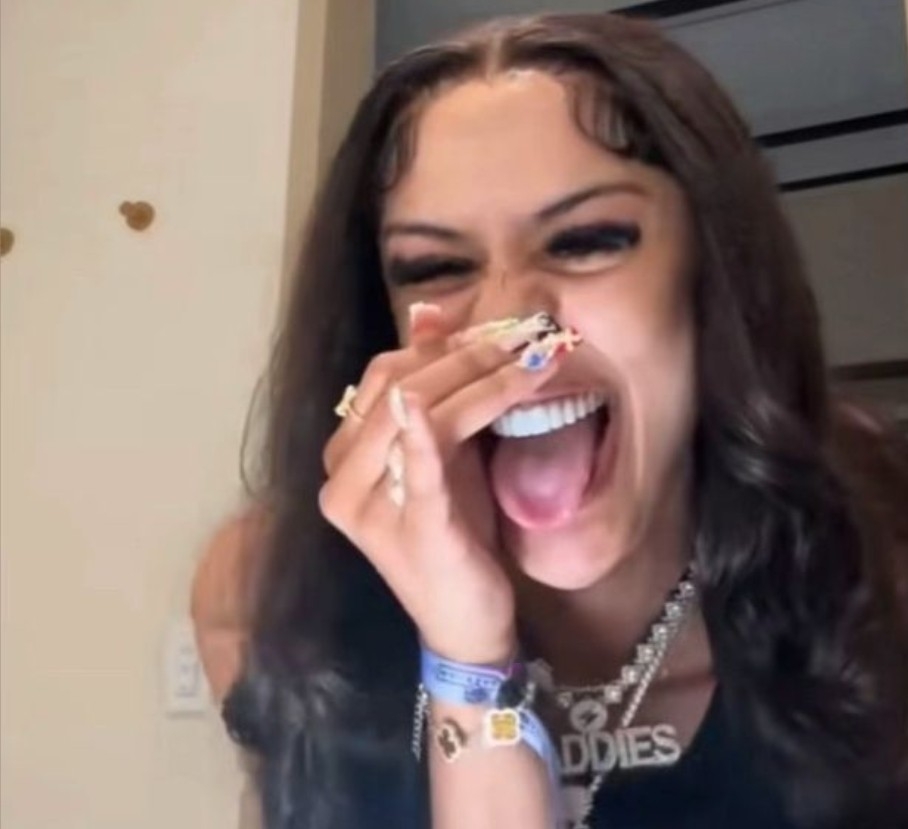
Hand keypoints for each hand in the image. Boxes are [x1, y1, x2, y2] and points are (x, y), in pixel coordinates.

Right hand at [319, 307, 577, 665]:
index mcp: (345, 454)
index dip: (440, 344)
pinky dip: (429, 432)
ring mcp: (370, 507)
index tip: (499, 327)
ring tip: (538, 360)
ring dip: (486, 378)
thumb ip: (434, 390)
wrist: (466, 623)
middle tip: (530, 335)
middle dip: (472, 354)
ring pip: (421, 412)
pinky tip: (453, 402)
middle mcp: (342, 477)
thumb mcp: (444, 453)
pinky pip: (420, 470)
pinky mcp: (414, 531)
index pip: (385, 373)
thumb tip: (429, 313)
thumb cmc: (456, 533)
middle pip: (402, 385)